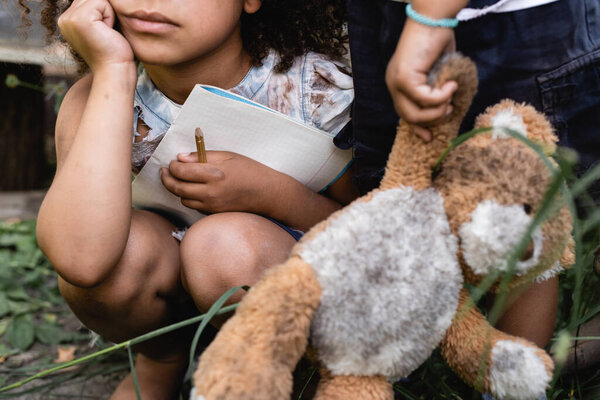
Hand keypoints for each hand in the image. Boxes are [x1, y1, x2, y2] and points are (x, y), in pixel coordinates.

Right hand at [58, 0, 133, 70]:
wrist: (115, 70)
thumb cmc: (114, 51)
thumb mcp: (101, 26)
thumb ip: (96, 10)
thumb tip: (102, 0)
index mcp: (67, 20)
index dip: (103, 12)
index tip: (104, 32)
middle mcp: (64, 18)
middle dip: (106, 12)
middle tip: (106, 33)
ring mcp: (69, 18)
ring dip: (108, 14)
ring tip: (106, 32)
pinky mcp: (80, 19)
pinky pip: (102, 2)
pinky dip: (110, 16)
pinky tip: (107, 32)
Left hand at [160, 151, 279, 213]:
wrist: (267, 193)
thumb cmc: (250, 170)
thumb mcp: (228, 156)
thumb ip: (203, 156)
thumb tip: (181, 157)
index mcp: (214, 174)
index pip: (182, 171)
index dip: (172, 166)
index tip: (172, 162)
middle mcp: (211, 192)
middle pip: (177, 188)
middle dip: (167, 179)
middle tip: (165, 172)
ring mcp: (212, 205)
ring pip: (184, 199)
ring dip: (178, 190)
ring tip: (181, 180)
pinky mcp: (214, 213)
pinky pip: (195, 207)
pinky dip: (190, 198)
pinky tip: (195, 189)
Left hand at [385, 18, 457, 140]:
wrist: (433, 20)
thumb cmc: (437, 41)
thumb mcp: (436, 72)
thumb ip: (435, 89)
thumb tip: (445, 109)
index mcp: (398, 84)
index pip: (404, 113)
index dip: (417, 127)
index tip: (429, 137)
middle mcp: (393, 84)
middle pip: (408, 117)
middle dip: (432, 120)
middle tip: (449, 110)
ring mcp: (396, 82)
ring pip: (415, 113)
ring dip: (437, 111)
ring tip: (450, 99)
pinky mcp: (404, 78)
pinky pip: (424, 99)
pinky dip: (441, 96)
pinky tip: (451, 85)